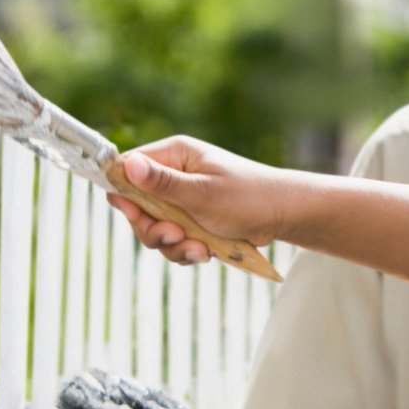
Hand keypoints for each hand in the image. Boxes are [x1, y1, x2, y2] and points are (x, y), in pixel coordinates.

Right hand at [110, 136, 297, 264]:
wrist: (283, 216)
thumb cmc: (247, 197)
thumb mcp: (202, 193)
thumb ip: (163, 184)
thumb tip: (128, 165)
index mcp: (174, 155)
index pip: (128, 169)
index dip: (125, 194)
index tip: (136, 214)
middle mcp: (174, 174)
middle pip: (138, 206)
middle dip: (154, 229)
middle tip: (176, 236)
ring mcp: (182, 199)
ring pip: (156, 229)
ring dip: (174, 245)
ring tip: (200, 250)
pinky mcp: (192, 221)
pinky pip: (174, 241)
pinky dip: (186, 251)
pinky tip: (206, 253)